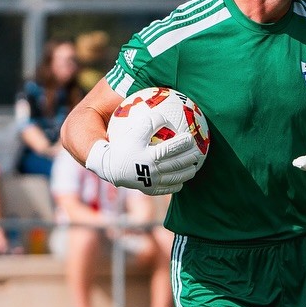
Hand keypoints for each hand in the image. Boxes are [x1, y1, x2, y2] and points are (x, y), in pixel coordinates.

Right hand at [86, 132, 201, 194]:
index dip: (183, 143)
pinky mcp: (149, 190)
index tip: (191, 137)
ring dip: (187, 173)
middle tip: (197, 153)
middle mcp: (152, 170)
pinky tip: (181, 182)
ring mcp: (152, 182)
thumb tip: (165, 117)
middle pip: (177, 164)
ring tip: (194, 168)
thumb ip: (150, 122)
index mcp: (149, 156)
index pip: (171, 148)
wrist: (108, 166)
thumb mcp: (134, 130)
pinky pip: (166, 189)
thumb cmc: (122, 144)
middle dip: (189, 158)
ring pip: (174, 178)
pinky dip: (176, 186)